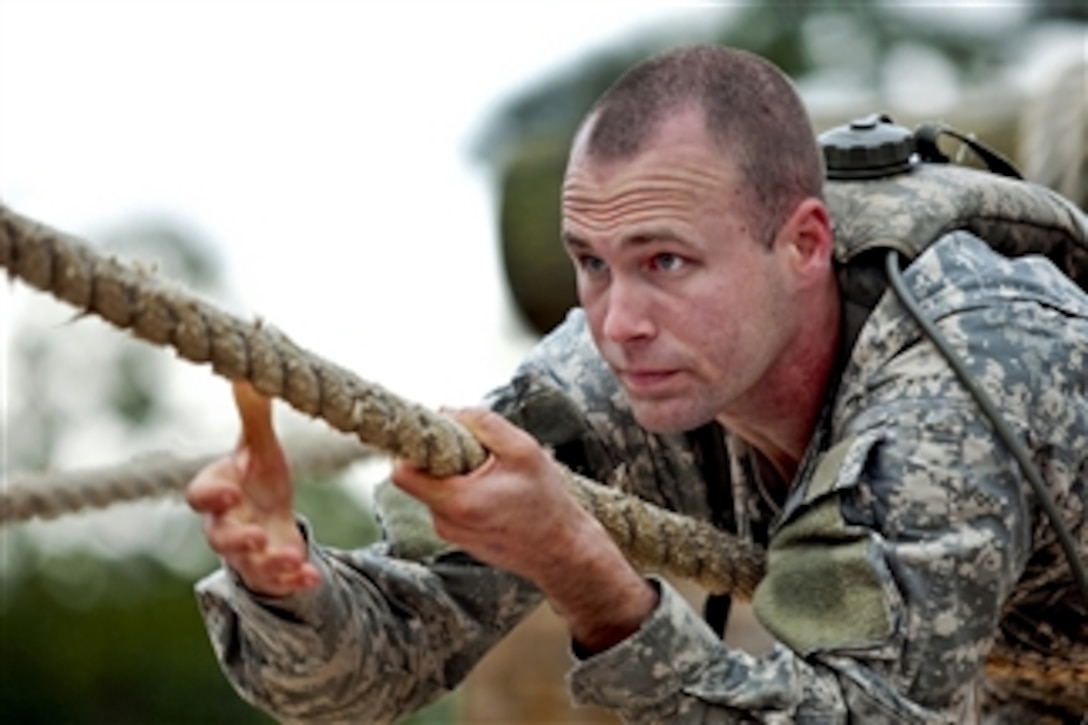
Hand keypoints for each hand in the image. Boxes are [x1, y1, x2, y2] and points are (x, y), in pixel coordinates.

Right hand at [186, 381, 320, 595]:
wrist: (269, 522)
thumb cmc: (257, 480)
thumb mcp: (260, 447)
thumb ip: (254, 416)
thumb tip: (247, 372)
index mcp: (221, 491)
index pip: (201, 496)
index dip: (211, 495)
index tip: (230, 491)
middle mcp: (228, 527)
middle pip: (220, 538)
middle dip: (235, 539)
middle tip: (254, 536)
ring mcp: (249, 554)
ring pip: (250, 565)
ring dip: (269, 563)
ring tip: (290, 558)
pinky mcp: (273, 573)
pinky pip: (279, 583)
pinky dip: (295, 582)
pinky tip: (312, 577)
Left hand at [392, 408, 656, 650]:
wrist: (563, 552)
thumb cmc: (547, 502)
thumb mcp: (523, 449)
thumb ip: (482, 423)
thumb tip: (447, 411)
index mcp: (456, 501)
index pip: (402, 472)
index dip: (414, 447)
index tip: (436, 433)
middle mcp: (445, 522)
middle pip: (421, 477)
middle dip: (443, 457)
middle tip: (478, 452)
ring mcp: (451, 534)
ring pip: (437, 490)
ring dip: (457, 475)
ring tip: (495, 476)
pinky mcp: (460, 538)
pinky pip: (450, 505)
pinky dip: (466, 492)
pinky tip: (497, 493)